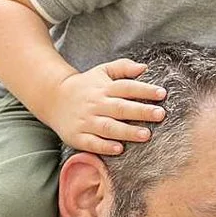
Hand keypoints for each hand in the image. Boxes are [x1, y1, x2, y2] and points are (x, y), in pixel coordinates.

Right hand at [45, 59, 166, 155]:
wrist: (52, 97)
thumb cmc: (87, 86)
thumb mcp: (102, 71)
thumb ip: (123, 67)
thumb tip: (144, 67)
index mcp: (105, 88)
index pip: (127, 87)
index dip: (144, 90)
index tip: (162, 93)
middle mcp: (96, 104)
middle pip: (121, 108)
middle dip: (141, 111)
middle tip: (160, 114)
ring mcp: (86, 121)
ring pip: (108, 127)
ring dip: (127, 132)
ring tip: (146, 135)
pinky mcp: (77, 136)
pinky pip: (91, 142)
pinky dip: (104, 147)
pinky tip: (119, 149)